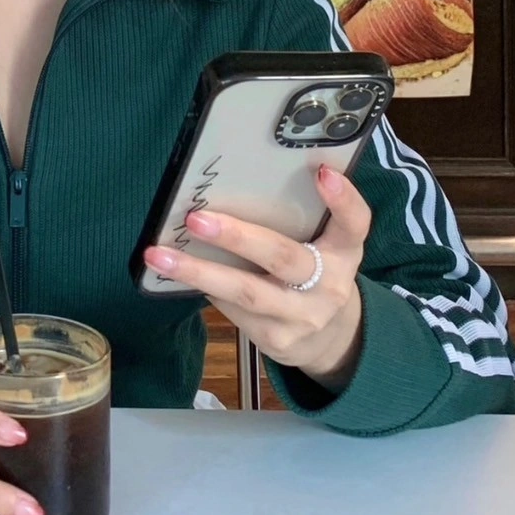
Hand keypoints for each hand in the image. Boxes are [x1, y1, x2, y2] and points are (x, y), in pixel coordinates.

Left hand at [144, 164, 369, 391]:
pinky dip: (204, 287)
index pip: (355, 223)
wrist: (333, 341)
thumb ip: (302, 217)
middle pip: (282, 256)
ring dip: (197, 272)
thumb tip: (237, 177)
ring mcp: (302, 317)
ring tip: (159, 256)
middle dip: (236, 237)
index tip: (321, 172)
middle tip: (195, 218)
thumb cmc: (316, 273)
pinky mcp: (277, 340)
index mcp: (345, 251)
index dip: (342, 199)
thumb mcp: (325, 245)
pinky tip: (178, 274)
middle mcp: (329, 285)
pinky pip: (232, 309)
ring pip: (246, 291)